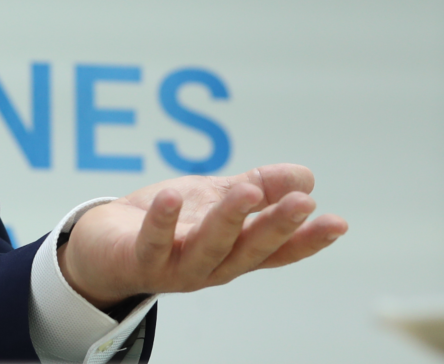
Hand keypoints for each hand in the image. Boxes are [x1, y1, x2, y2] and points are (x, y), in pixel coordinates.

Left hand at [56, 163, 346, 307]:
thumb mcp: (218, 199)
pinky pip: (152, 243)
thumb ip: (260, 188)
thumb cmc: (170, 222)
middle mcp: (211, 266)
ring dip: (229, 220)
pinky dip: (161, 222)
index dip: (308, 240)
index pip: (277, 251)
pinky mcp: (139, 260)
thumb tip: (308, 175)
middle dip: (276, 227)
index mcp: (235, 252)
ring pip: (207, 247)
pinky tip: (172, 197)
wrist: (106, 243)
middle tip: (304, 203)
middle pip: (249, 250)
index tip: (338, 222)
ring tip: (247, 192)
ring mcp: (175, 267)